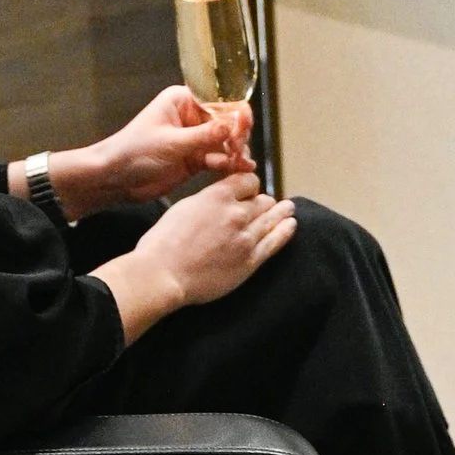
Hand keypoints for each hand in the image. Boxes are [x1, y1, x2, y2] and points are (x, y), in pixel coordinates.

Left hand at [82, 84, 253, 204]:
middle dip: (237, 135)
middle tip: (239, 151)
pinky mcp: (195, 159)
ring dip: (236, 152)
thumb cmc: (134, 151)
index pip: (219, 100)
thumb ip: (204, 136)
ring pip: (226, 142)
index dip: (235, 113)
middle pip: (227, 121)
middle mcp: (192, 116)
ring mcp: (195, 139)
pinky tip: (242, 169)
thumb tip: (233, 126)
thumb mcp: (171, 142)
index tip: (244, 128)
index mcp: (183, 101)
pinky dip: (229, 164)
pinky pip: (218, 158)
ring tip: (243, 164)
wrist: (115, 178)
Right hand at [131, 173, 296, 314]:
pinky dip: (285, 231)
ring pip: (271, 219)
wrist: (163, 273)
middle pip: (262, 200)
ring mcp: (246, 237)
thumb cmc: (164, 241)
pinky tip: (291, 225)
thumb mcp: (185, 206)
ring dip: (281, 212)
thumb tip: (221, 198)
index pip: (248, 181)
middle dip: (264, 201)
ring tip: (289, 209)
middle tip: (269, 203)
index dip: (249, 185)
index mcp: (218, 196)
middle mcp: (236, 213)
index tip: (249, 190)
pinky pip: (274, 242)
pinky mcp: (250, 260)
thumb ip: (208, 199)